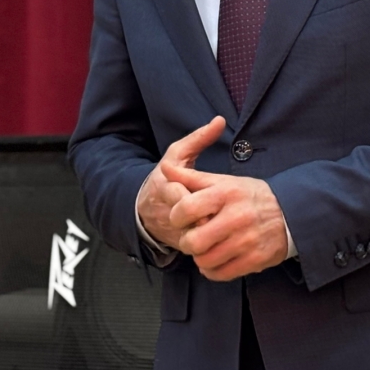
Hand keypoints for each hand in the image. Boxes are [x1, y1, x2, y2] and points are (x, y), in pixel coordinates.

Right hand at [136, 116, 226, 249]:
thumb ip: (198, 138)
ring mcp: (171, 230)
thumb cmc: (166, 176)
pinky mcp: (177, 244)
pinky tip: (222, 239)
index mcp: (165, 187)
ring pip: (191, 238)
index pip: (181, 196)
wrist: (144, 207)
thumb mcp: (178, 154)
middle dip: (205, 220)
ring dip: (208, 235)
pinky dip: (207, 244)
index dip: (198, 201)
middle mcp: (166, 211)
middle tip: (221, 216)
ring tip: (225, 229)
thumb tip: (220, 120)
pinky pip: (194, 249)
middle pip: (187, 220)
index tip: (213, 201)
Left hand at [161, 160, 289, 280]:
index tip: (182, 218)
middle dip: (188, 241)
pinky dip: (213, 269)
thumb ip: (192, 178)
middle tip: (194, 237)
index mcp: (226, 193)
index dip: (177, 217)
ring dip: (200, 257)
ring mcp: (246, 241)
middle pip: (192, 241)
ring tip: (208, 247)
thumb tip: (165, 170)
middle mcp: (236, 217)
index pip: (186, 209)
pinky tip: (218, 258)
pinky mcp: (254, 260)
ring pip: (204, 261)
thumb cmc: (251, 196)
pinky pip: (220, 274)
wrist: (292, 213)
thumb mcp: (225, 182)